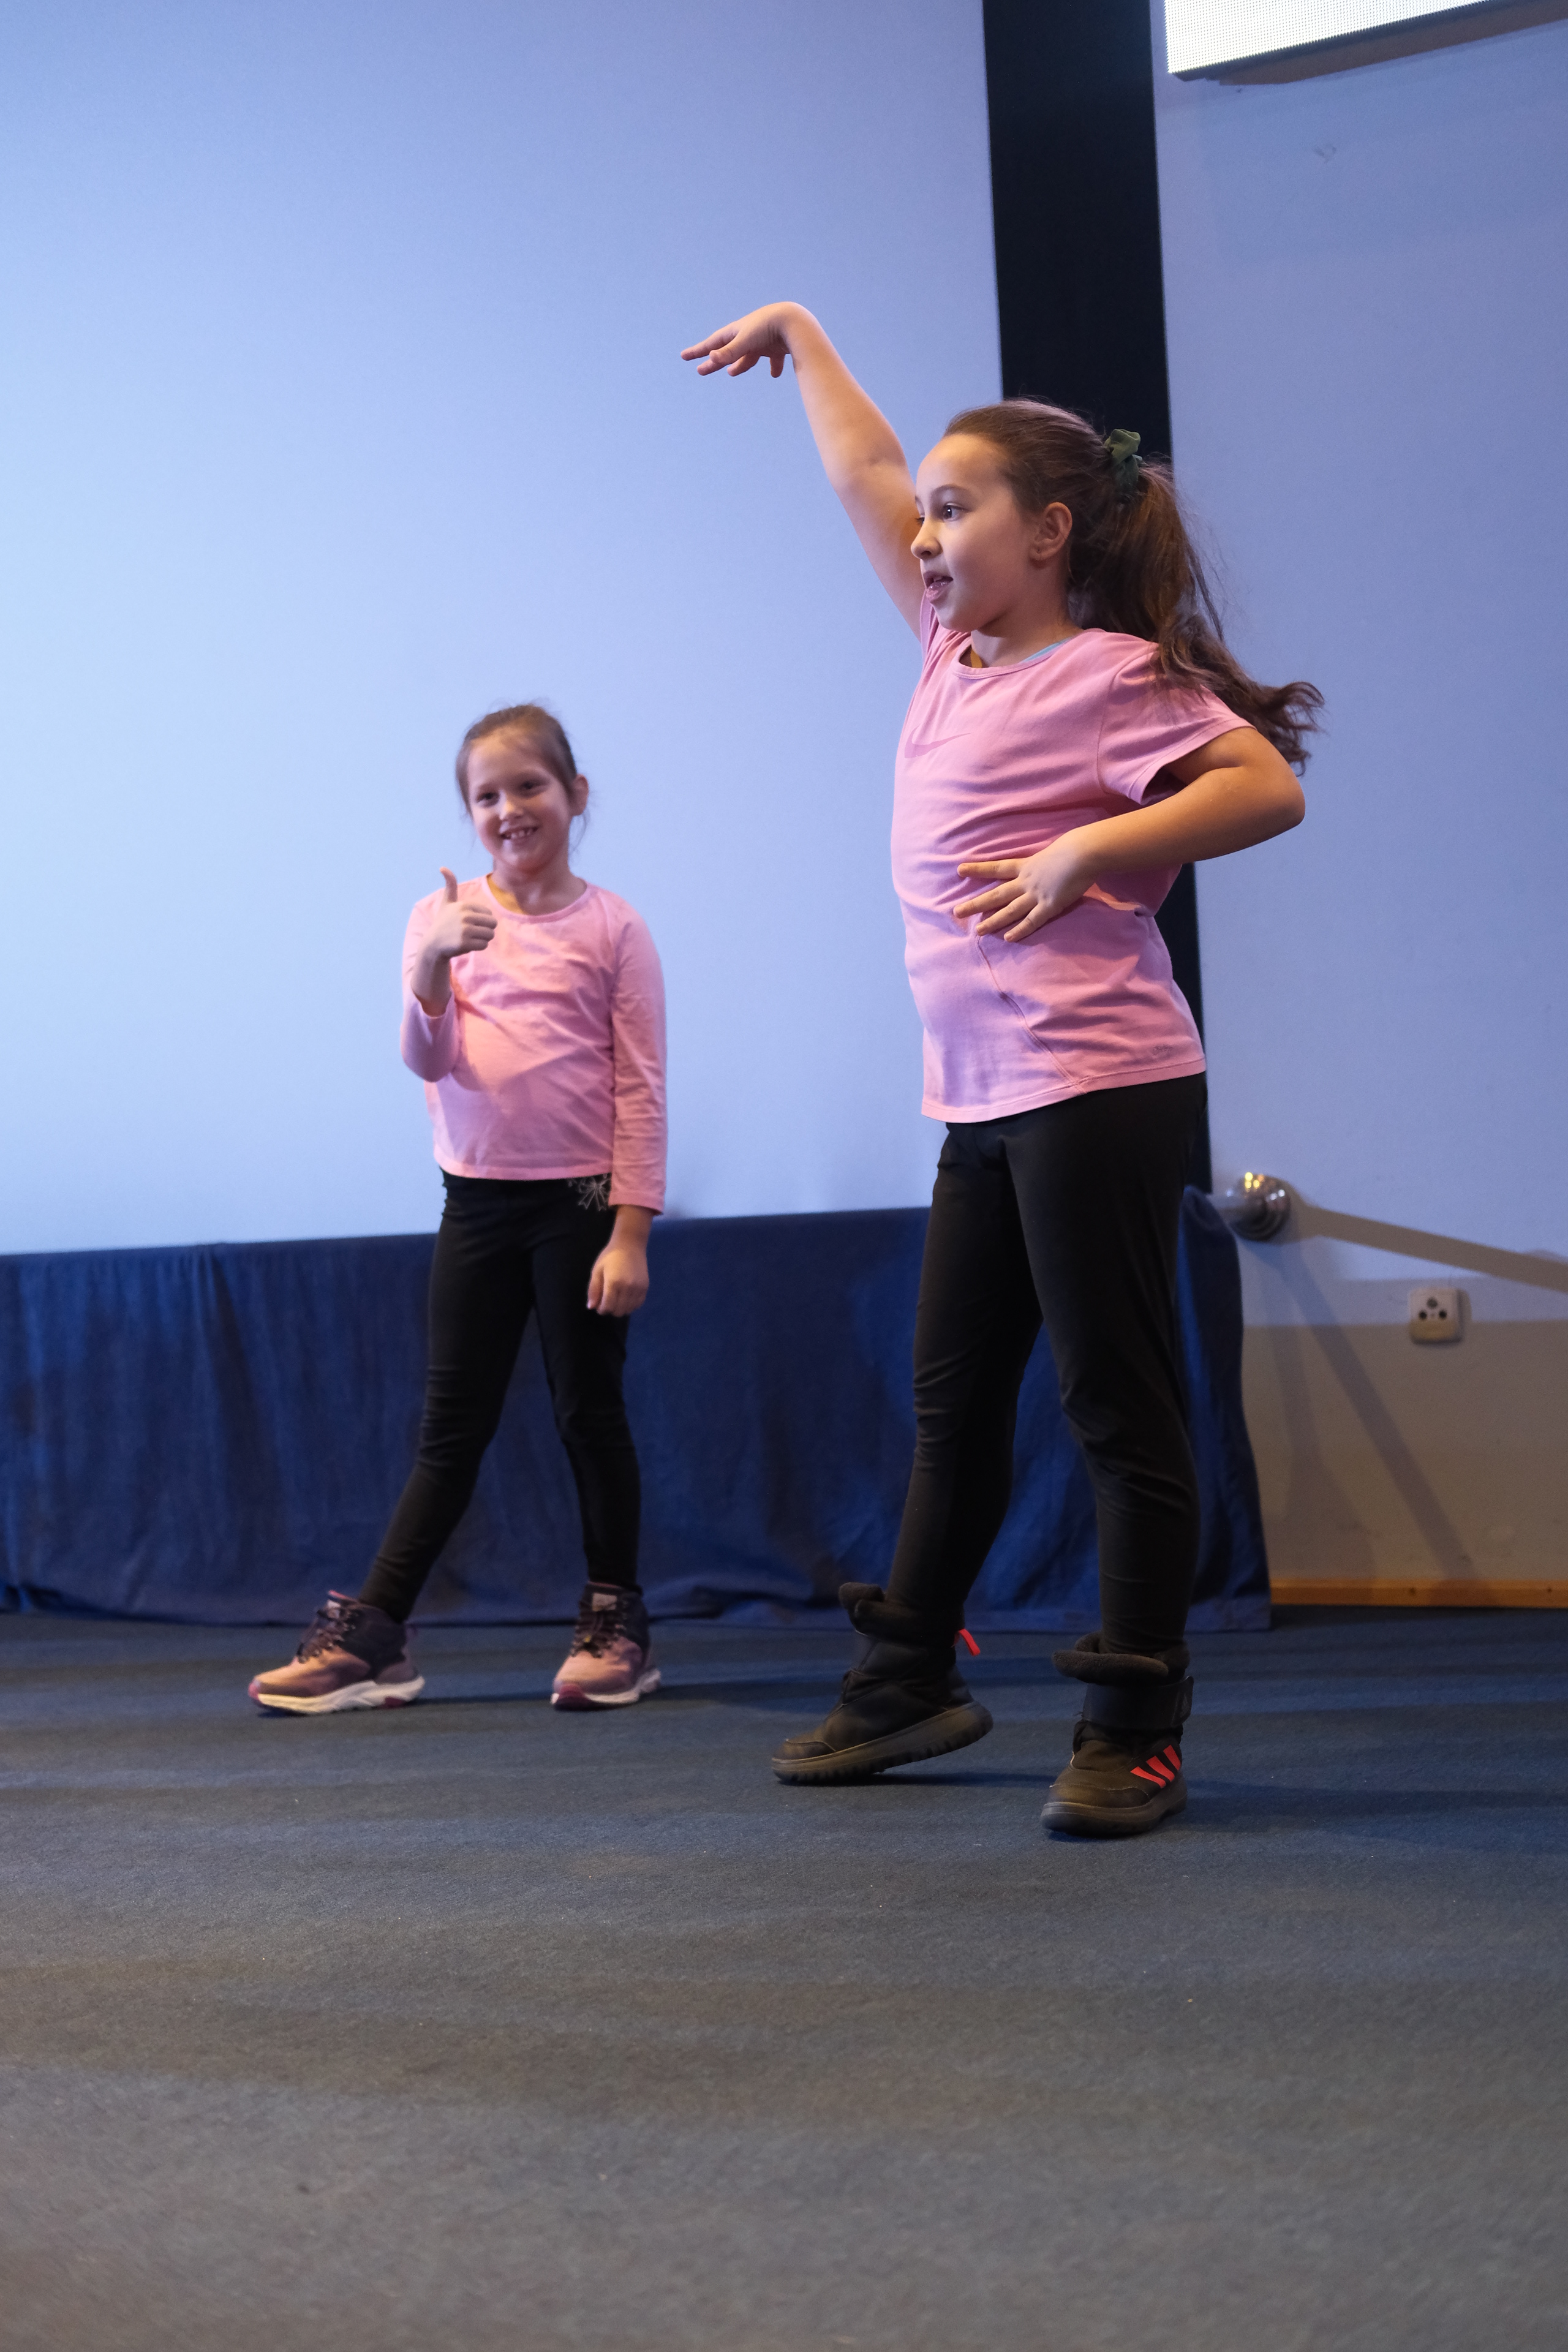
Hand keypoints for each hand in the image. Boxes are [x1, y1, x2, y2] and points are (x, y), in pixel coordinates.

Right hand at [424, 868, 498, 961]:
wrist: (434, 944)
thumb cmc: (444, 922)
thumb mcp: (447, 902)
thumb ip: (450, 885)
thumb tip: (442, 867)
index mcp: (464, 905)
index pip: (489, 914)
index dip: (482, 921)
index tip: (468, 923)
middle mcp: (465, 916)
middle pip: (493, 924)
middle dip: (485, 930)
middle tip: (471, 932)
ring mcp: (465, 930)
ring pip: (490, 935)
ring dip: (482, 939)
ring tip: (469, 938)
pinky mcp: (465, 943)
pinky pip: (484, 945)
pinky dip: (478, 947)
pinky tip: (466, 945)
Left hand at [586, 1237, 648, 1317]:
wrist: (630, 1245)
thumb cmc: (610, 1256)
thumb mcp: (597, 1270)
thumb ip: (593, 1290)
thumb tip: (591, 1307)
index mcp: (613, 1283)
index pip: (608, 1307)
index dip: (601, 1310)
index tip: (599, 1306)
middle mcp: (627, 1288)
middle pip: (618, 1311)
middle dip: (610, 1310)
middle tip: (607, 1302)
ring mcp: (638, 1288)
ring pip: (629, 1310)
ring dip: (620, 1309)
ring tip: (616, 1300)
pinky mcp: (645, 1287)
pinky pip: (638, 1304)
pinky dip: (630, 1305)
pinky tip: (625, 1298)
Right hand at [680, 303, 798, 378]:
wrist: (794, 321)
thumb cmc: (768, 328)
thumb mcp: (746, 340)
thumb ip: (730, 352)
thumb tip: (712, 358)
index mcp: (736, 331)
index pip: (713, 343)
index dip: (698, 351)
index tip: (684, 356)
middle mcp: (747, 335)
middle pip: (726, 351)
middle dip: (714, 361)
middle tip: (701, 371)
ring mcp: (762, 341)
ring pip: (747, 356)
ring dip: (739, 365)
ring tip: (731, 372)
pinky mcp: (776, 347)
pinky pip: (773, 359)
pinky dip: (773, 367)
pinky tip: (775, 374)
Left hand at [953, 836, 1094, 941]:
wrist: (1083, 852)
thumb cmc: (1073, 846)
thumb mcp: (1052, 849)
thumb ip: (1044, 859)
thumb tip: (1047, 862)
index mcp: (1026, 865)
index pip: (997, 867)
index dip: (978, 869)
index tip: (959, 870)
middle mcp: (1026, 882)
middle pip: (996, 894)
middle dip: (976, 903)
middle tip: (956, 912)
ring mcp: (1037, 895)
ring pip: (1010, 911)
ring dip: (994, 921)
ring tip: (978, 931)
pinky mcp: (1050, 906)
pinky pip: (1032, 921)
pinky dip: (1020, 930)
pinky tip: (1008, 938)